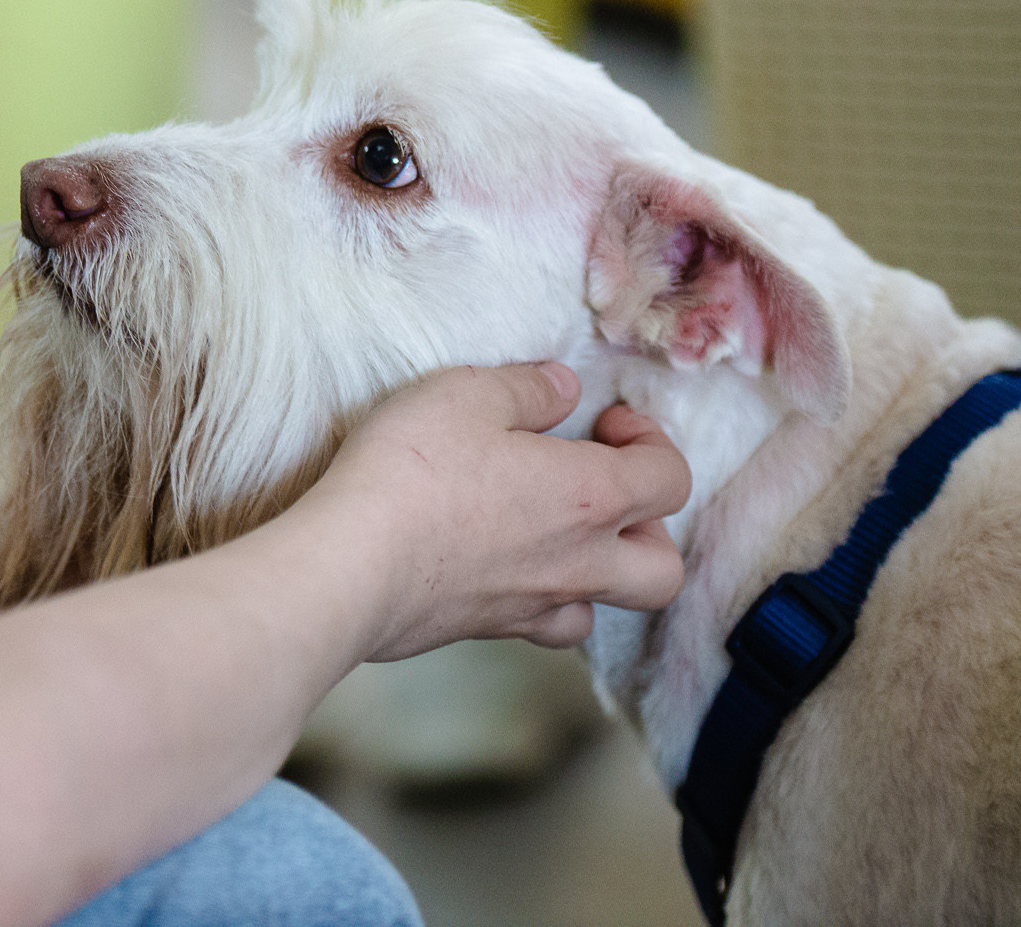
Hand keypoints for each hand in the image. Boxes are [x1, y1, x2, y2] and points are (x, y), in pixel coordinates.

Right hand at [296, 362, 690, 662]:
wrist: (350, 567)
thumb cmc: (412, 472)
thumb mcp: (467, 394)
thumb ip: (528, 388)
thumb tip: (564, 389)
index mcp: (589, 496)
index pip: (670, 479)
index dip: (651, 442)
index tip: (602, 422)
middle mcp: (577, 561)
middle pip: (663, 566)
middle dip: (651, 526)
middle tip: (601, 488)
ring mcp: (534, 605)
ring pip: (606, 606)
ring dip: (601, 571)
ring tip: (557, 532)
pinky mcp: (487, 630)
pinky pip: (544, 626)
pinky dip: (544, 599)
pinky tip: (508, 564)